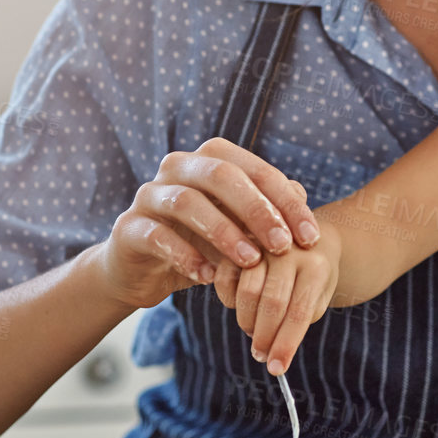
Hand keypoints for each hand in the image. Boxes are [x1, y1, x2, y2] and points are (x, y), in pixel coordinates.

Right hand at [98, 137, 318, 309]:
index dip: (285, 201)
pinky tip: (209, 277)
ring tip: (250, 261)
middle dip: (256, 209)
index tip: (310, 236)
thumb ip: (268, 211)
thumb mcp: (240, 229)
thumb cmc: (201, 243)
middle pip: (220, 174)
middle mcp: (177, 167)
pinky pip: (156, 235)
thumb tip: (301, 194)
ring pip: (187, 201)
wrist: (145, 272)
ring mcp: (149, 195)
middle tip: (282, 245)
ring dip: (223, 231)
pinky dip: (185, 256)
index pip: (253, 169)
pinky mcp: (128, 227)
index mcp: (208, 160)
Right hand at [212, 221, 342, 374]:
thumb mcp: (319, 297)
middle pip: (272, 304)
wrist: (312, 238)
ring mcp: (263, 243)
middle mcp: (289, 250)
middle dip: (264, 337)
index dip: (286, 345)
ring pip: (247, 291)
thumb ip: (300, 319)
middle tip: (261, 355)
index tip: (276, 369)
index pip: (299, 313)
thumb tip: (272, 352)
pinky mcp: (240, 242)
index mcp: (316, 266)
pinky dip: (229, 301)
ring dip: (247, 322)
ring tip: (254, 333)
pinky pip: (226, 278)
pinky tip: (240, 309)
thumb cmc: (316, 277)